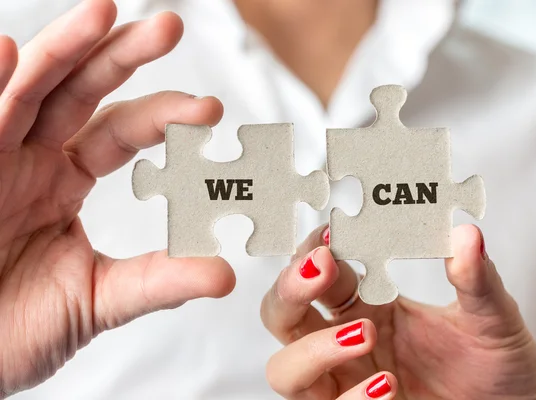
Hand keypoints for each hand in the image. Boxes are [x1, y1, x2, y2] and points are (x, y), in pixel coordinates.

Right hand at [0, 0, 234, 395]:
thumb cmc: (13, 331)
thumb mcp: (98, 299)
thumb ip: (158, 282)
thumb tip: (227, 274)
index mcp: (64, 179)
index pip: (120, 130)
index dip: (163, 115)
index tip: (210, 110)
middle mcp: (28, 158)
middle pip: (78, 91)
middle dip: (119, 55)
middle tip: (168, 26)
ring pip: (25, 90)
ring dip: (61, 48)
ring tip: (102, 11)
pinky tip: (4, 52)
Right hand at [261, 224, 535, 398]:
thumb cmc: (499, 371)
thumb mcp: (493, 320)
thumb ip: (477, 281)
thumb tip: (467, 235)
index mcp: (368, 306)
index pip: (318, 272)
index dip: (311, 252)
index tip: (327, 235)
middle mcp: (346, 342)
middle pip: (281, 315)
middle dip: (289, 289)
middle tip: (319, 269)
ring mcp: (348, 384)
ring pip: (285, 370)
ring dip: (313, 349)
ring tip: (363, 333)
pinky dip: (351, 398)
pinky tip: (388, 385)